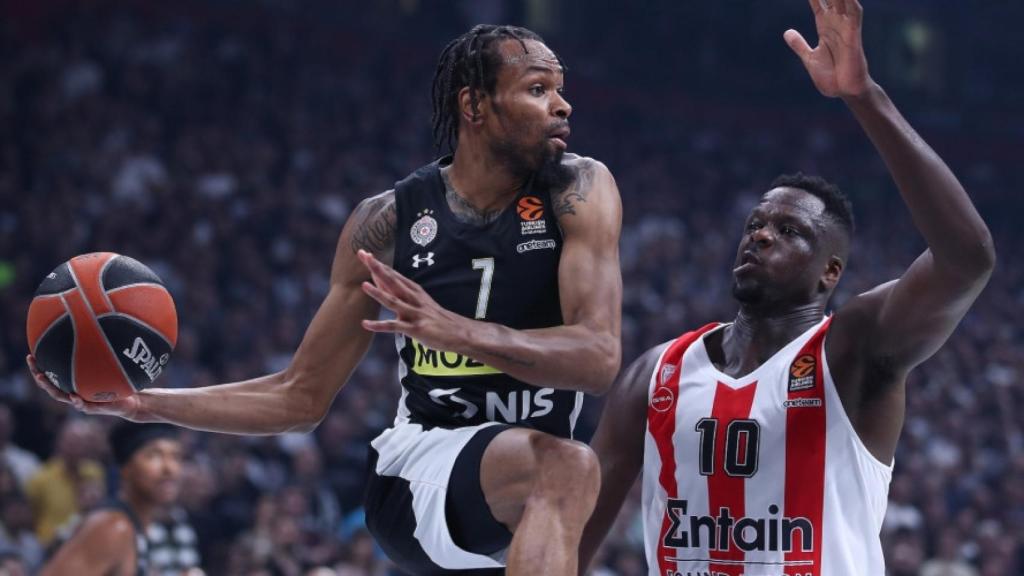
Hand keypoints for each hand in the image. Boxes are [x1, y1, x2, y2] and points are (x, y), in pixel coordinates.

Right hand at [26, 354, 142, 419]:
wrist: (130, 402)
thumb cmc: (117, 383)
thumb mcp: (109, 368)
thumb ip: (102, 357)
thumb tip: (99, 332)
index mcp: (74, 385)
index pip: (52, 376)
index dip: (39, 367)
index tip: (30, 355)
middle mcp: (74, 394)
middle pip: (50, 386)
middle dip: (39, 375)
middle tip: (32, 364)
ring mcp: (82, 402)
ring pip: (61, 396)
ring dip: (50, 388)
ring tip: (41, 378)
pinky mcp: (95, 409)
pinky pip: (84, 406)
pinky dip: (78, 401)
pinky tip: (74, 396)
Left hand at [357, 250, 469, 350]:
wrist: (458, 332)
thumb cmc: (436, 318)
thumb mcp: (420, 302)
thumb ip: (403, 295)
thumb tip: (384, 286)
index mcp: (414, 291)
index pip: (394, 275)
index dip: (379, 265)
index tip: (366, 254)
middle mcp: (413, 299)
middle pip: (393, 281)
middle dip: (377, 268)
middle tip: (363, 255)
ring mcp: (414, 313)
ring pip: (393, 301)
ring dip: (378, 293)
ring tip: (364, 285)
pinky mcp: (415, 328)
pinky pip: (394, 326)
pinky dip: (379, 325)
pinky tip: (365, 323)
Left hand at [784, 0, 872, 98]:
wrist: (844, 91)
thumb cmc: (831, 76)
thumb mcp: (809, 57)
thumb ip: (799, 44)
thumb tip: (787, 32)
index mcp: (825, 27)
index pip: (818, 2)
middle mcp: (836, 23)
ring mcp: (846, 27)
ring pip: (843, 0)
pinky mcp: (854, 35)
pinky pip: (854, 13)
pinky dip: (850, 2)